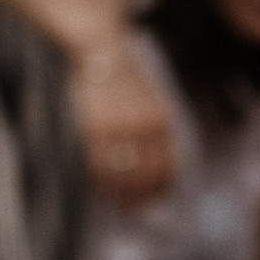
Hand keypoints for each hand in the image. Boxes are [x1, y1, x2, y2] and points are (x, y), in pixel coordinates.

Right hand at [72, 34, 174, 207]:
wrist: (98, 49)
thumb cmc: (120, 75)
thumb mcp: (147, 100)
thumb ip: (151, 129)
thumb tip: (147, 164)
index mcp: (160, 122)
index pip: (166, 166)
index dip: (160, 189)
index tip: (153, 201)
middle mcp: (143, 128)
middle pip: (144, 175)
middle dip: (138, 198)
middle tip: (130, 210)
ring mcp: (118, 128)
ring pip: (120, 174)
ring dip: (117, 194)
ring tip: (112, 203)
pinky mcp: (93, 127)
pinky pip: (96, 165)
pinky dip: (97, 182)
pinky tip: (95, 188)